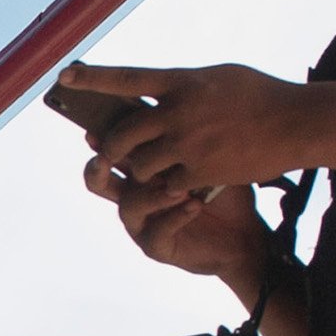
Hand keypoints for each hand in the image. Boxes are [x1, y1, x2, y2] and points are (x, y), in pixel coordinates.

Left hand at [59, 60, 312, 200]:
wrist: (297, 124)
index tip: (63, 77)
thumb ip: (183, 87)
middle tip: (106, 154)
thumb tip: (156, 91)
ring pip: (140, 165)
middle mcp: (178, 111)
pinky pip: (167, 185)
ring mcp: (187, 144)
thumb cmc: (260, 95)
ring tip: (151, 170)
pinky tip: (180, 185)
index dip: (92, 78)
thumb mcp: (218, 77)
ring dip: (141, 171)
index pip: (125, 78)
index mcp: (181, 81)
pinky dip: (169, 187)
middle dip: (110, 148)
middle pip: (123, 134)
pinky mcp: (199, 172)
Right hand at [62, 63, 284, 294]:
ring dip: (149, 193)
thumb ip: (185, 126)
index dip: (95, 134)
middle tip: (110, 155)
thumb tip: (175, 89)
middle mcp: (132, 192)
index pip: (110, 143)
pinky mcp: (157, 246)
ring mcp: (142, 221)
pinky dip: (173, 216)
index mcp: (140, 163)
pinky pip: (156, 232)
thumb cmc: (226, 184)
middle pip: (100, 178)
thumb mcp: (209, 147)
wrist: (246, 232)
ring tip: (176, 185)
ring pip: (127, 206)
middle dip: (102, 165)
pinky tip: (194, 204)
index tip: (89, 121)